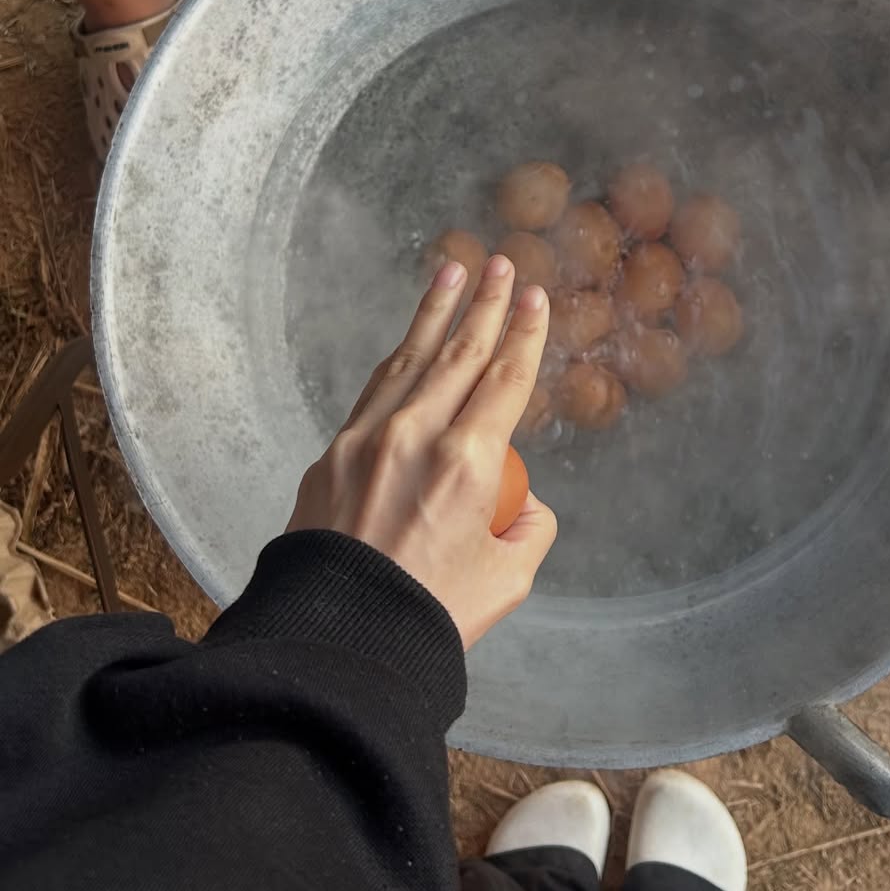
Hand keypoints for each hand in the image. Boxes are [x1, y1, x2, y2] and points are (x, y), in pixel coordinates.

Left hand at [287, 255, 555, 649]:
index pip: (506, 379)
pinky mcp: (334, 453)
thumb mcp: (507, 582)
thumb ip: (529, 530)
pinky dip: (398, 357)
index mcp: (467, 463)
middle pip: (461, 352)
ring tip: (452, 272)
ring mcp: (368, 438)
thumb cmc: (425, 620)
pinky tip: (409, 342)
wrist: (334, 644)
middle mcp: (416, 435)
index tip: (537, 298)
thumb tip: (524, 502)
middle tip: (502, 263)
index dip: (526, 334)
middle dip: (486, 304)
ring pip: (410, 358)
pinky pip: (375, 390)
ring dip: (434, 312)